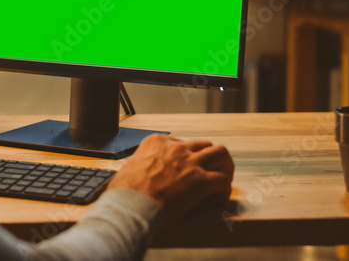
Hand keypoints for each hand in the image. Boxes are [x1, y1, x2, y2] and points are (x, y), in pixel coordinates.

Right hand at [107, 134, 233, 222]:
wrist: (131, 205)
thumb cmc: (124, 193)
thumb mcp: (128, 169)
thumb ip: (139, 167)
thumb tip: (135, 176)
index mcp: (157, 142)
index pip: (181, 143)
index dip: (187, 157)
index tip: (187, 169)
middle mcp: (176, 148)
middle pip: (204, 145)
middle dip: (210, 158)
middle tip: (210, 171)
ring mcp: (190, 162)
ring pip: (221, 153)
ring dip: (224, 166)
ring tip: (223, 180)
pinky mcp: (201, 180)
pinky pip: (223, 180)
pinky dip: (224, 190)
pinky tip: (219, 198)